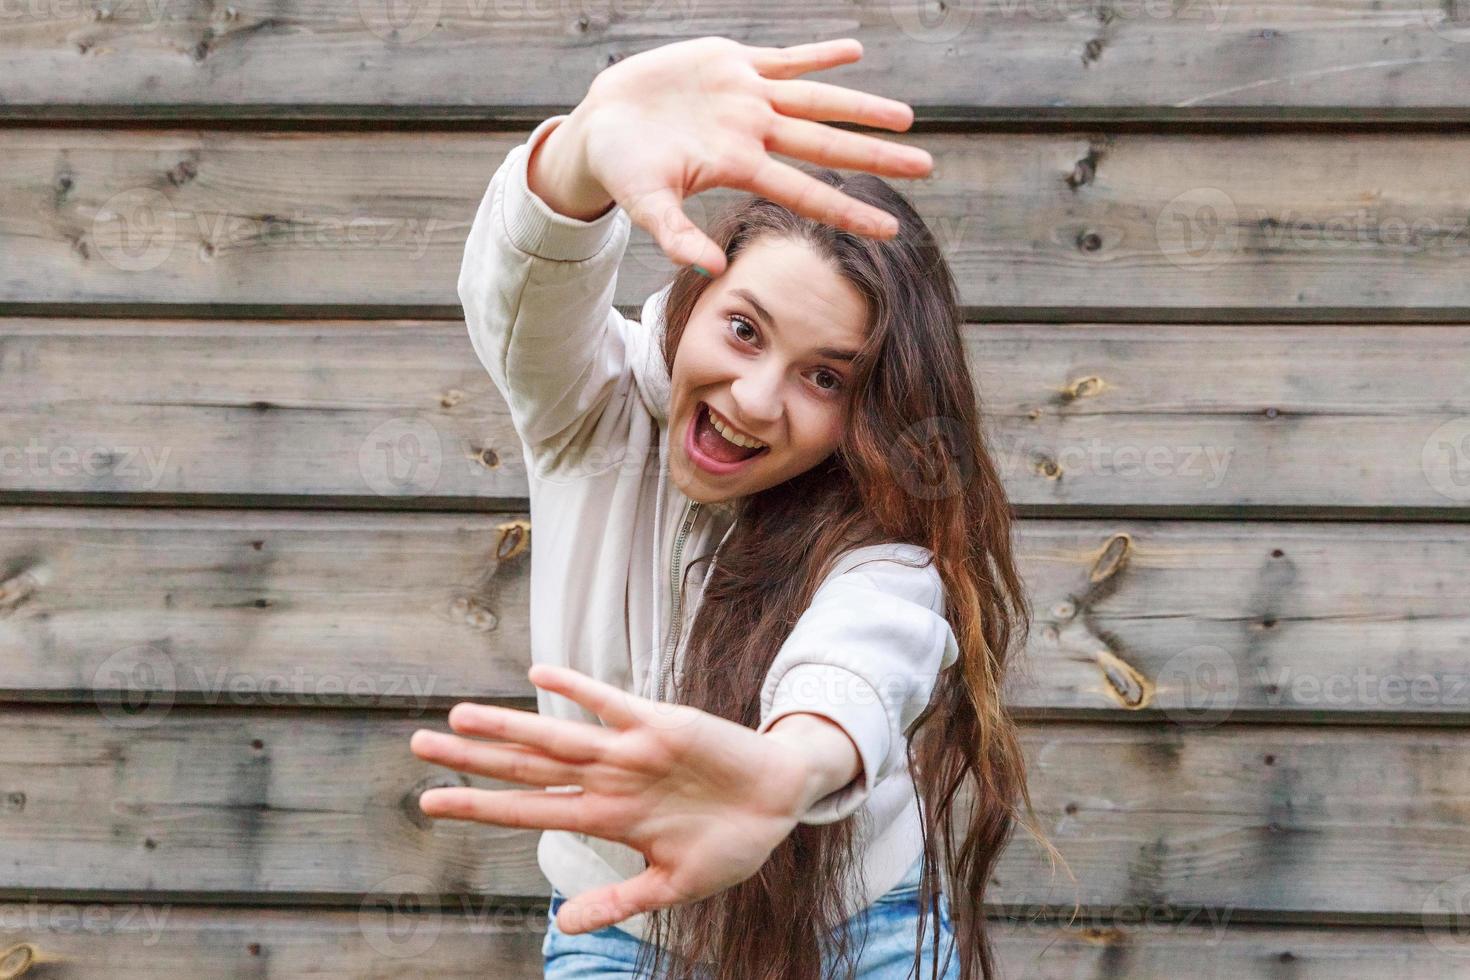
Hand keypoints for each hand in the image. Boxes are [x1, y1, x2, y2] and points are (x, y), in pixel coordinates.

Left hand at [409, 663, 814, 934]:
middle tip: (416, 746)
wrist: (780, 801)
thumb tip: (561, 928)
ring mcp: (631, 751)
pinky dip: (579, 690)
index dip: (479, 806)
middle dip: (473, 760)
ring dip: (508, 728)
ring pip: (556, 738)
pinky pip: (612, 704)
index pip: (529, 810)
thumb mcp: (672, 886)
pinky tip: (541, 674)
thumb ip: (619, 900)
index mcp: (608, 817)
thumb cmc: (729, 843)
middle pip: (527, 768)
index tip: (428, 803)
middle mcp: (608, 780)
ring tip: (457, 717)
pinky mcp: (662, 725)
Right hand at [565, 35, 932, 273]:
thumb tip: (713, 270)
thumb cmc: (623, 171)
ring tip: (907, 117)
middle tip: (926, 166)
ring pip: (817, 99)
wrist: (601, 125)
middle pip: (827, 144)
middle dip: (875, 155)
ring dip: (862, 105)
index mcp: (738, 166)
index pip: (805, 192)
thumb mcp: (647, 205)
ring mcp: (747, 97)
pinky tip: (854, 52)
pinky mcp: (731, 62)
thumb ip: (677, 236)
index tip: (890, 228)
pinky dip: (819, 55)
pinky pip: (785, 58)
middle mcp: (753, 133)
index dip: (848, 209)